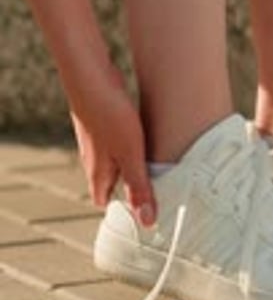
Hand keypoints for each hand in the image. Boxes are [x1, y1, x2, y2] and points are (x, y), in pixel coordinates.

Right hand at [69, 64, 156, 227]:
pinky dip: (129, 144)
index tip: (141, 211)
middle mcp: (93, 158)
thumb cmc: (109, 116)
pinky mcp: (102, 120)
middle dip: (128, 186)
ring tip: (155, 163)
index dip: (121, 208)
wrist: (90, 76)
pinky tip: (143, 136)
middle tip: (154, 187)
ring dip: (131, 163)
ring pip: (113, 159)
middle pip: (110, 180)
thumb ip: (139, 188)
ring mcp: (95, 139)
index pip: (103, 200)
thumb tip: (148, 223)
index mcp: (98, 173)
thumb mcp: (130, 156)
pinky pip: (116, 140)